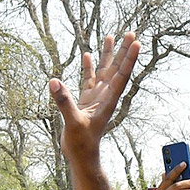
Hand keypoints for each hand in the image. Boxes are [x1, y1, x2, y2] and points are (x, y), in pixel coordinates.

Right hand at [50, 33, 140, 159]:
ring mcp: (96, 97)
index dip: (129, 59)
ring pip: (104, 71)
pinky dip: (89, 68)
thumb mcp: (73, 123)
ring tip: (111, 37)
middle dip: (123, 51)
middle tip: (130, 33)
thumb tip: (55, 82)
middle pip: (116, 69)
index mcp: (108, 100)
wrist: (81, 156)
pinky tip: (88, 55)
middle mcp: (105, 96)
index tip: (135, 43)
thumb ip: (65, 103)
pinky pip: (89, 80)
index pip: (121, 75)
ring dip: (108, 55)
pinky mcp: (86, 101)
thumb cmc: (82, 143)